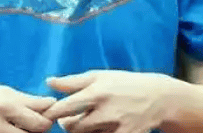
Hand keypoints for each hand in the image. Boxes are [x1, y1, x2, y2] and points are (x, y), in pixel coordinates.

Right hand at [0, 84, 55, 132]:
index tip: (47, 113)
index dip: (48, 114)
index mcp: (4, 100)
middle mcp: (0, 119)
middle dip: (40, 127)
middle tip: (32, 125)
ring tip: (12, 128)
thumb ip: (21, 99)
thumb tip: (48, 102)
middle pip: (39, 129)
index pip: (42, 112)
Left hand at [43, 70, 183, 132]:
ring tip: (88, 120)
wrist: (157, 97)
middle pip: (72, 127)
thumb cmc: (123, 83)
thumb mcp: (99, 76)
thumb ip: (73, 81)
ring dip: (81, 130)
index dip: (51, 113)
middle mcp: (105, 110)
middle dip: (66, 124)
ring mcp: (116, 126)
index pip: (65, 107)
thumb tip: (48, 82)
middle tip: (66, 120)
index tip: (44, 115)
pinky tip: (100, 128)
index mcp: (96, 91)